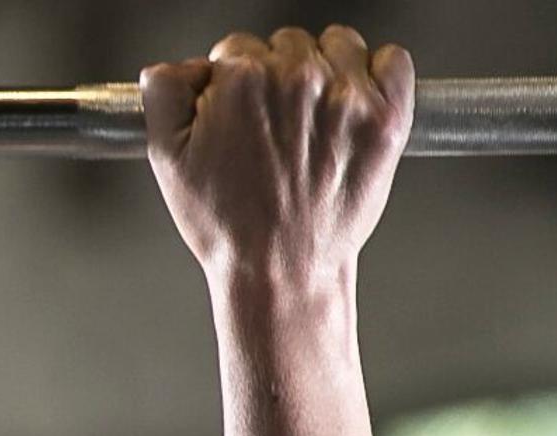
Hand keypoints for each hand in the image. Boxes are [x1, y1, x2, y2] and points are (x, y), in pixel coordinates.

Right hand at [142, 26, 412, 290]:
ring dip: (326, 67)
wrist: (280, 270)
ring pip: (338, 44)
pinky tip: (355, 104)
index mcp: (242, 80)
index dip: (231, 81)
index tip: (237, 110)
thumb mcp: (168, 161)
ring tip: (313, 117)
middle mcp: (297, 78)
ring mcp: (347, 95)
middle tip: (273, 124)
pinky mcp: (386, 115)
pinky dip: (378, 73)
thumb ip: (164, 96)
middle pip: (286, 43)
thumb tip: (172, 66)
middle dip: (276, 74)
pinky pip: (392, 60)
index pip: (236, 48)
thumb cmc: (226, 225)